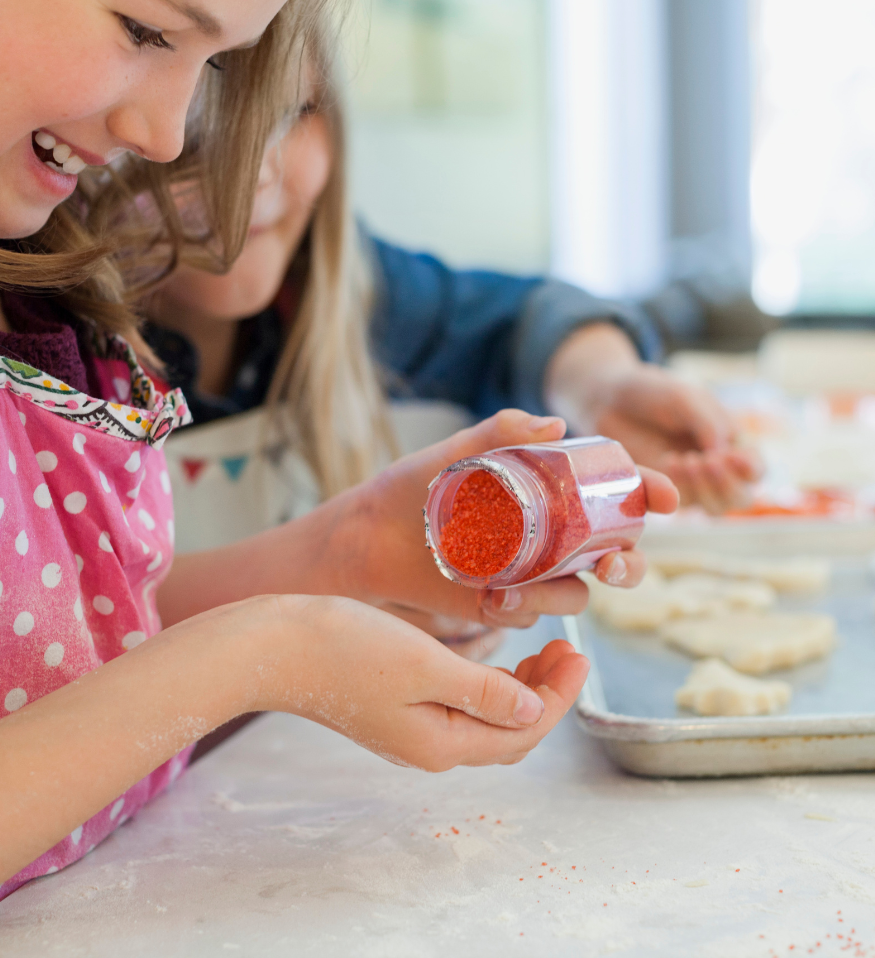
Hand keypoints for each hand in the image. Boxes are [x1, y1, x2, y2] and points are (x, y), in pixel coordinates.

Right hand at [252, 594, 588, 768]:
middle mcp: (429, 746)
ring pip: (484, 719)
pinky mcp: (394, 709)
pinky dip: (487, 685)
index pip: (523, 732)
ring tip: (540, 650)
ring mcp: (409, 730)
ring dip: (518, 689)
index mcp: (441, 743)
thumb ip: (484, 692)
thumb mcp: (425, 666)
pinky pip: (458, 707)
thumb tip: (535, 714)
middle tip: (566, 648)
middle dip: (545, 694)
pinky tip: (491, 659)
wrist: (275, 646)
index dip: (559, 696)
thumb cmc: (345, 648)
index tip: (580, 653)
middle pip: (507, 732)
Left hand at [328, 409, 678, 630]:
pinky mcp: (505, 602)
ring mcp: (530, 571)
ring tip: (514, 588)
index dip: (649, 492)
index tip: (667, 497)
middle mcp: (549, 535)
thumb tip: (553, 424)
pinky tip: (490, 600)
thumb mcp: (456, 452)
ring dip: (562, 595)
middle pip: (615, 553)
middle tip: (612, 566)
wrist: (370, 533)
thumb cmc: (413, 484)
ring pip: (578, 593)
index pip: (614, 492)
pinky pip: (535, 614)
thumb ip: (499, 432)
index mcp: (548, 491)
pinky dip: (522, 610)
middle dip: (628, 565)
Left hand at [543, 323, 761, 514]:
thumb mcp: (686, 399)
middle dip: (728, 484)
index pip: (756, 468)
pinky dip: (680, 486)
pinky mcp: (665, 491)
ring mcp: (692, 484)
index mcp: (731, 443)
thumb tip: (722, 456)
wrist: (612, 399)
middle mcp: (717, 468)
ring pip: (716, 509)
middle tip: (705, 460)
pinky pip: (683, 503)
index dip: (751, 468)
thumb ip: (708, 424)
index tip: (732, 455)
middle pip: (741, 497)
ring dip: (706, 489)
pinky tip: (669, 460)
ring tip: (684, 459)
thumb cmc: (654, 393)